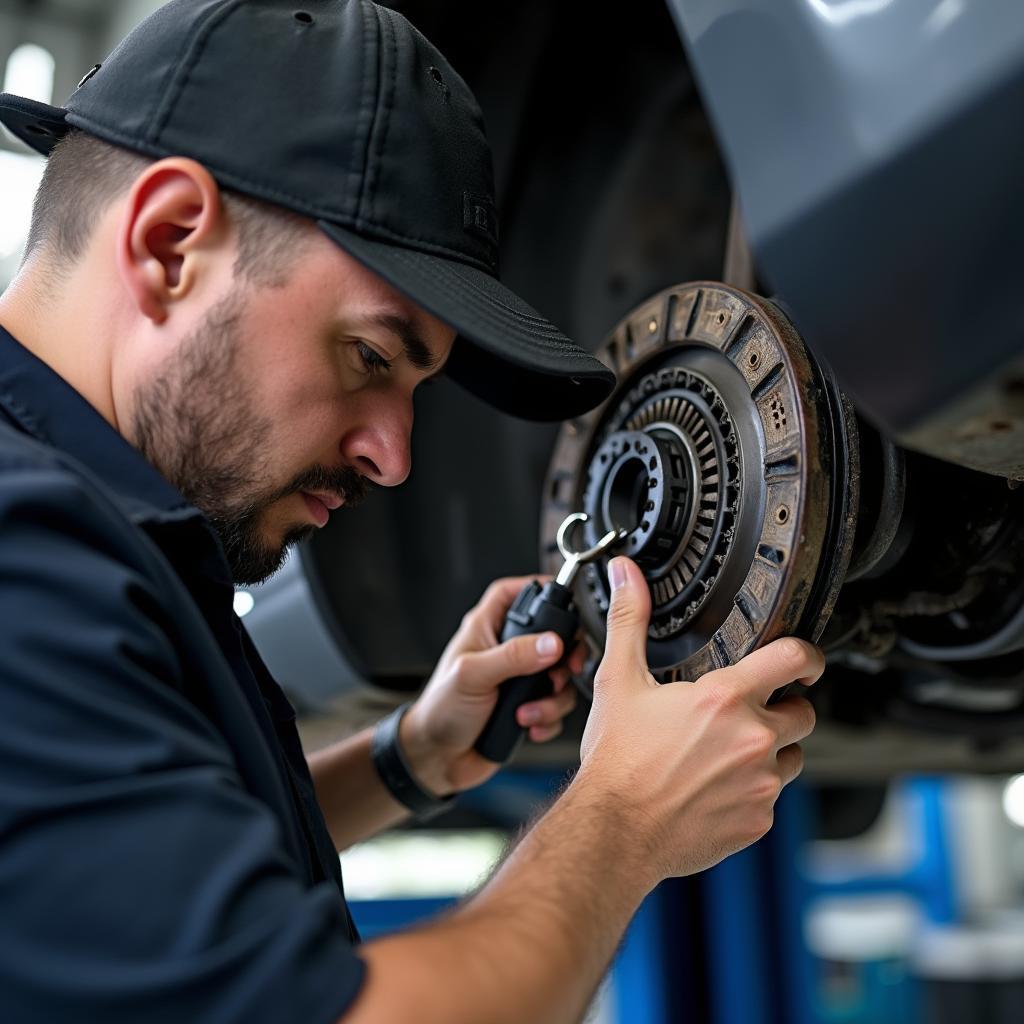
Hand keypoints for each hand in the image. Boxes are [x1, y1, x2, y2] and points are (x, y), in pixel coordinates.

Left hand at [401, 576, 586, 795]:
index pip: (511, 594)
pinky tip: (529, 727)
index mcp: (485, 630)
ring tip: (528, 712)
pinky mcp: (527, 707)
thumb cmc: (439, 711)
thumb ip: (513, 656)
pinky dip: (548, 719)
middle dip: (564, 655)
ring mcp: (518, 681)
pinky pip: (555, 708)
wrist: (437, 759)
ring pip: (559, 676)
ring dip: (553, 698)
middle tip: (564, 671)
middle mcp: (504, 652)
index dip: (536, 588)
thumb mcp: (473, 676)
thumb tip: (551, 643)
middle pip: (551, 634)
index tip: (561, 596)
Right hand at [578, 556, 822, 884]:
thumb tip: (624, 574)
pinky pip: (772, 799)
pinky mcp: (759, 820)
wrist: (615, 830)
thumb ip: (630, 620)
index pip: (793, 658)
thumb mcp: (619, 680)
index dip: (806, 654)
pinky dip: (753, 791)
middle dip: (782, 708)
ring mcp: (761, 783)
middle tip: (747, 713)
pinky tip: (716, 788)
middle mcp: (753, 739)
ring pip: (791, 757)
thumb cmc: (617, 760)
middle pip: (803, 712)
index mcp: (725, 698)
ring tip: (727, 753)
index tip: (803, 660)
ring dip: (771, 752)